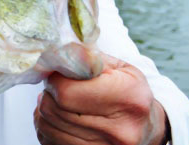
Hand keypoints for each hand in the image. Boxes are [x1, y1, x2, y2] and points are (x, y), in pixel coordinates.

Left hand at [34, 53, 168, 144]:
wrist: (146, 129)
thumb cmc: (129, 92)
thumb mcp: (119, 69)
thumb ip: (87, 58)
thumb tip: (55, 55)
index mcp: (128, 98)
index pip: (66, 91)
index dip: (54, 80)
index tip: (58, 75)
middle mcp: (120, 130)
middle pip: (53, 108)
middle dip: (50, 93)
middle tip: (59, 88)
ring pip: (46, 125)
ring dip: (46, 110)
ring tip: (61, 103)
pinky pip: (48, 139)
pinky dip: (47, 126)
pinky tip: (61, 119)